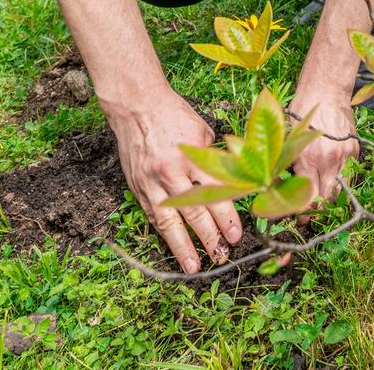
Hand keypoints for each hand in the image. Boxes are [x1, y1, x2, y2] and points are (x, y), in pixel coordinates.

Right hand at [107, 89, 242, 272]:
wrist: (137, 107)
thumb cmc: (176, 116)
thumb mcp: (203, 133)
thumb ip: (214, 159)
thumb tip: (232, 183)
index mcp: (193, 158)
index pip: (215, 194)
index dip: (226, 217)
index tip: (237, 235)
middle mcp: (171, 173)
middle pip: (194, 212)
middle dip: (210, 237)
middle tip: (222, 255)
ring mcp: (152, 182)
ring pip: (170, 221)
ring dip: (183, 247)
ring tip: (194, 267)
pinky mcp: (137, 187)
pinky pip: (153, 215)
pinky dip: (164, 233)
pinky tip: (173, 248)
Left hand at [288, 95, 359, 206]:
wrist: (325, 92)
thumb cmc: (300, 113)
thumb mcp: (286, 141)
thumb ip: (286, 167)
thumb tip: (280, 190)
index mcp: (308, 159)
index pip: (309, 198)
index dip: (304, 213)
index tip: (300, 219)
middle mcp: (329, 160)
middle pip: (327, 198)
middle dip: (318, 210)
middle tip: (310, 214)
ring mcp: (344, 155)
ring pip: (341, 188)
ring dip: (330, 196)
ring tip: (320, 199)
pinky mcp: (354, 149)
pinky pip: (349, 173)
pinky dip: (340, 179)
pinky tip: (330, 178)